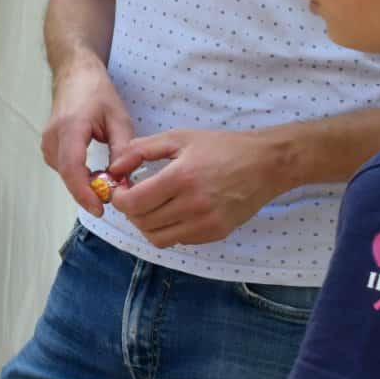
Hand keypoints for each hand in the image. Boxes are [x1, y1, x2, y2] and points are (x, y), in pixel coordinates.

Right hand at [42, 55, 135, 214]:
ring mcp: (47, 142)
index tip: (100, 208)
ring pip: (65, 175)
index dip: (84, 192)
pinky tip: (94, 174)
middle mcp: (53, 137)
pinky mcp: (48, 146)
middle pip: (68, 176)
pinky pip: (63, 169)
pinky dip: (78, 176)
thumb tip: (121, 178)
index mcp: (71, 127)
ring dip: (84, 184)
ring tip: (107, 184)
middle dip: (89, 192)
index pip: (73, 168)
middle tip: (112, 199)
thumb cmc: (97, 92)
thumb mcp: (118, 118)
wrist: (74, 74)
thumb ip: (122, 149)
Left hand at [107, 128, 289, 245]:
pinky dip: (168, 229)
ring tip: (151, 206)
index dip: (120, 199)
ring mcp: (206, 223)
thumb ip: (141, 150)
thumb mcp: (179, 138)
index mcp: (181, 178)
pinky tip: (173, 211)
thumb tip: (114, 168)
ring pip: (158, 237)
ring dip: (146, 224)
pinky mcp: (215, 234)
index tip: (120, 190)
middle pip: (143, 222)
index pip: (135, 203)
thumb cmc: (221, 147)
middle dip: (130, 211)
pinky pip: (179, 240)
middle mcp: (193, 205)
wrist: (265, 164)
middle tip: (133, 196)